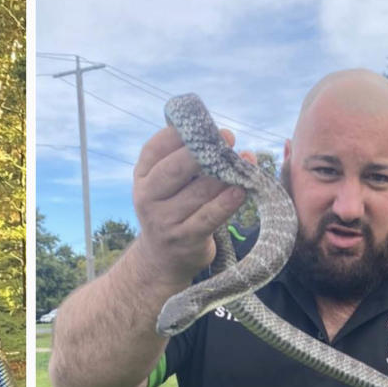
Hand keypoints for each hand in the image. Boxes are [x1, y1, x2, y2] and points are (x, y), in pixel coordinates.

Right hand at [130, 126, 250, 285]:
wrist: (161, 259)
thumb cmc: (171, 210)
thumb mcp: (163, 186)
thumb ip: (180, 161)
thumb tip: (219, 135)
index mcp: (142, 177)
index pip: (155, 149)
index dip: (180, 134)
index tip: (207, 126)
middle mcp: (147, 198)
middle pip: (174, 169)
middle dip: (204, 152)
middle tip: (228, 139)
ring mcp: (164, 221)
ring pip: (198, 192)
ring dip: (225, 176)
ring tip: (245, 163)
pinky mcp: (185, 239)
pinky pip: (209, 217)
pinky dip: (227, 203)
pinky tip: (242, 191)